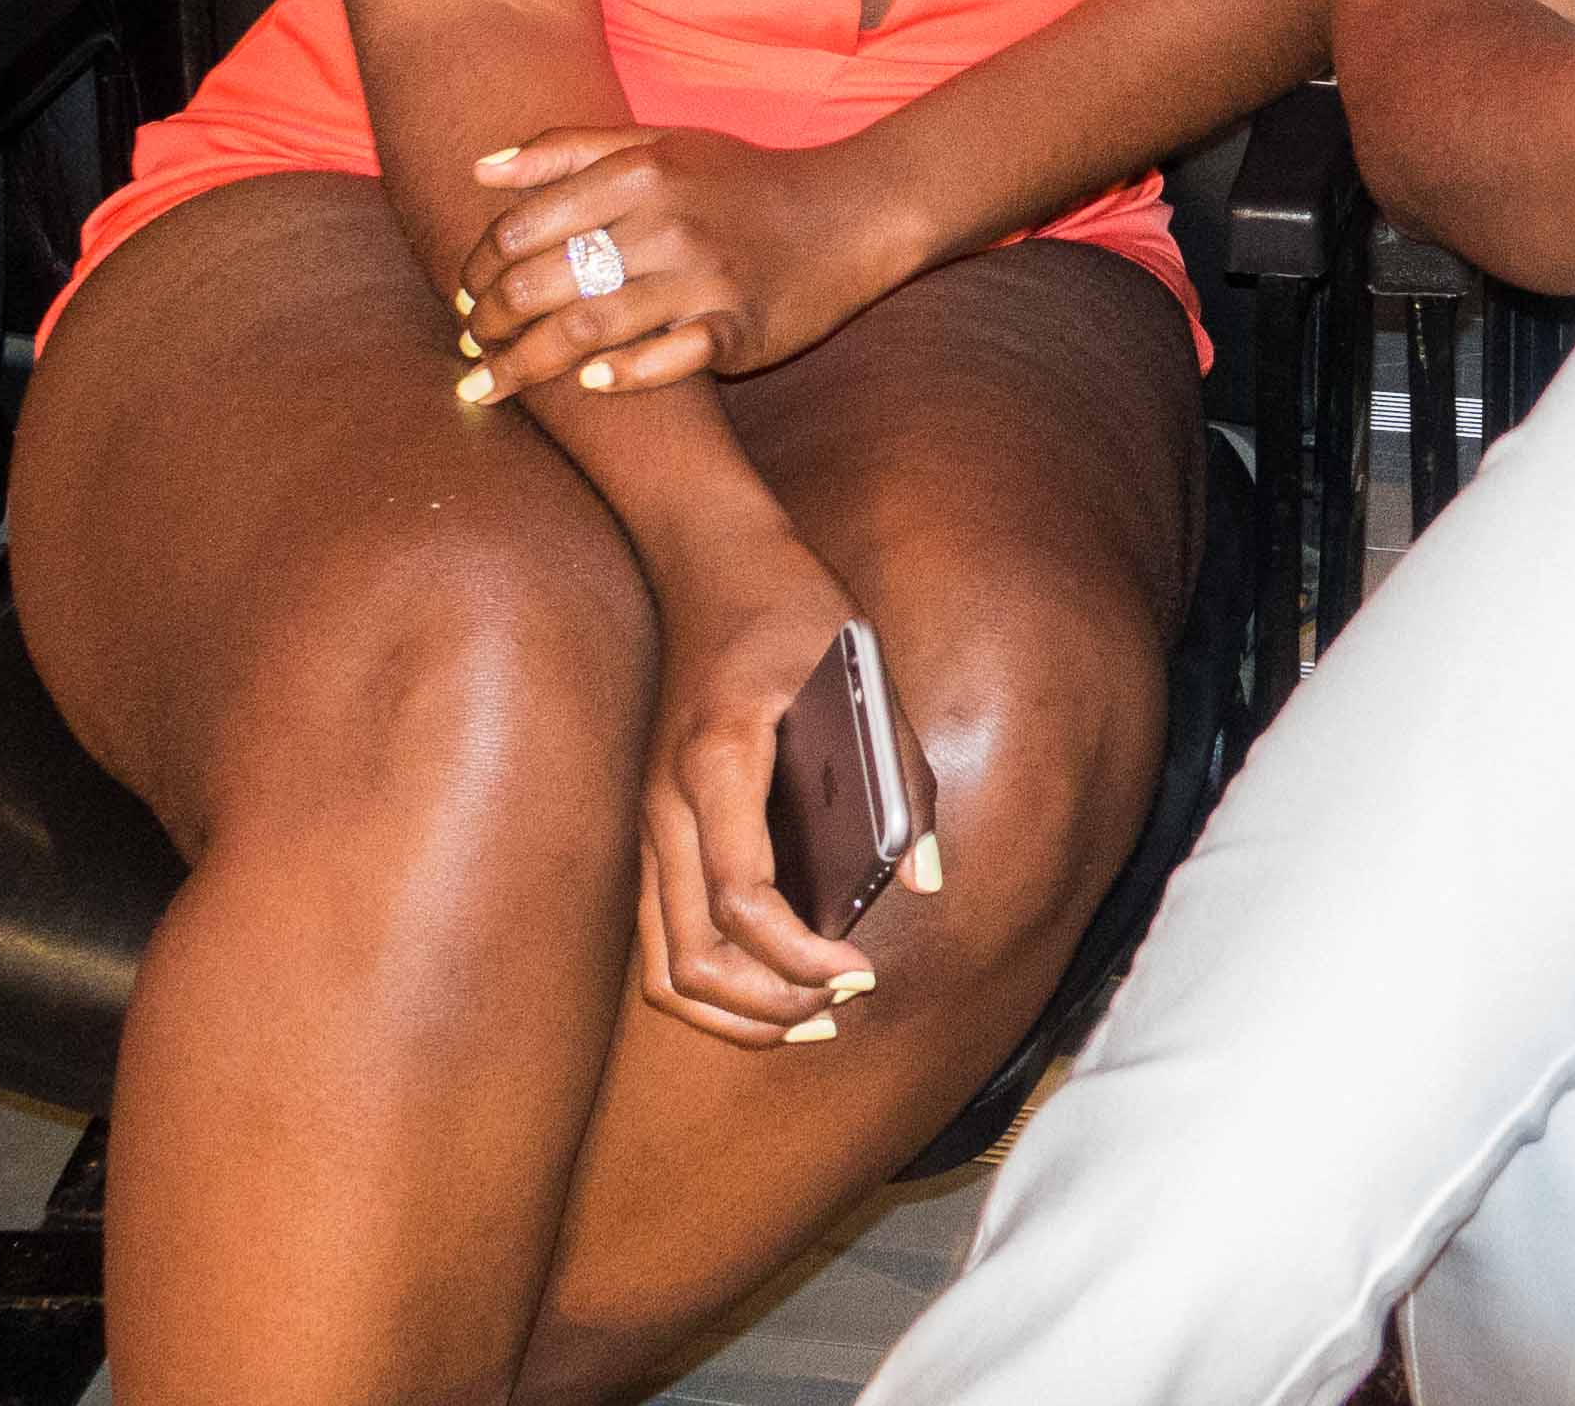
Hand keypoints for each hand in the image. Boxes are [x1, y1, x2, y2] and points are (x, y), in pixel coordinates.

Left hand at [456, 125, 908, 398]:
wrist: (850, 213)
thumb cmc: (741, 181)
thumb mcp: (661, 144)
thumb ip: (568, 150)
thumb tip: (477, 170)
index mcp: (640, 173)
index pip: (522, 229)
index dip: (477, 268)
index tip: (463, 296)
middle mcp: (666, 223)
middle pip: (541, 283)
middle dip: (487, 324)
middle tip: (470, 347)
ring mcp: (703, 278)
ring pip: (585, 329)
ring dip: (523, 367)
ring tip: (486, 388)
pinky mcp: (738, 327)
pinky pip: (666, 361)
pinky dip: (622, 375)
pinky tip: (589, 386)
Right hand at [639, 516, 938, 1047]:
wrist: (708, 558)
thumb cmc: (794, 608)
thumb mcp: (864, 671)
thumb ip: (898, 777)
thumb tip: (926, 880)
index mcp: (718, 760)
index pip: (743, 899)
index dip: (800, 956)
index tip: (862, 972)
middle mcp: (666, 804)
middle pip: (692, 957)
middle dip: (769, 1004)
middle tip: (842, 1005)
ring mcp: (648, 822)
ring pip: (663, 964)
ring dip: (732, 1012)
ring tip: (808, 1017)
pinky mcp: (652, 830)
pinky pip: (661, 936)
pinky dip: (709, 980)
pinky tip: (770, 981)